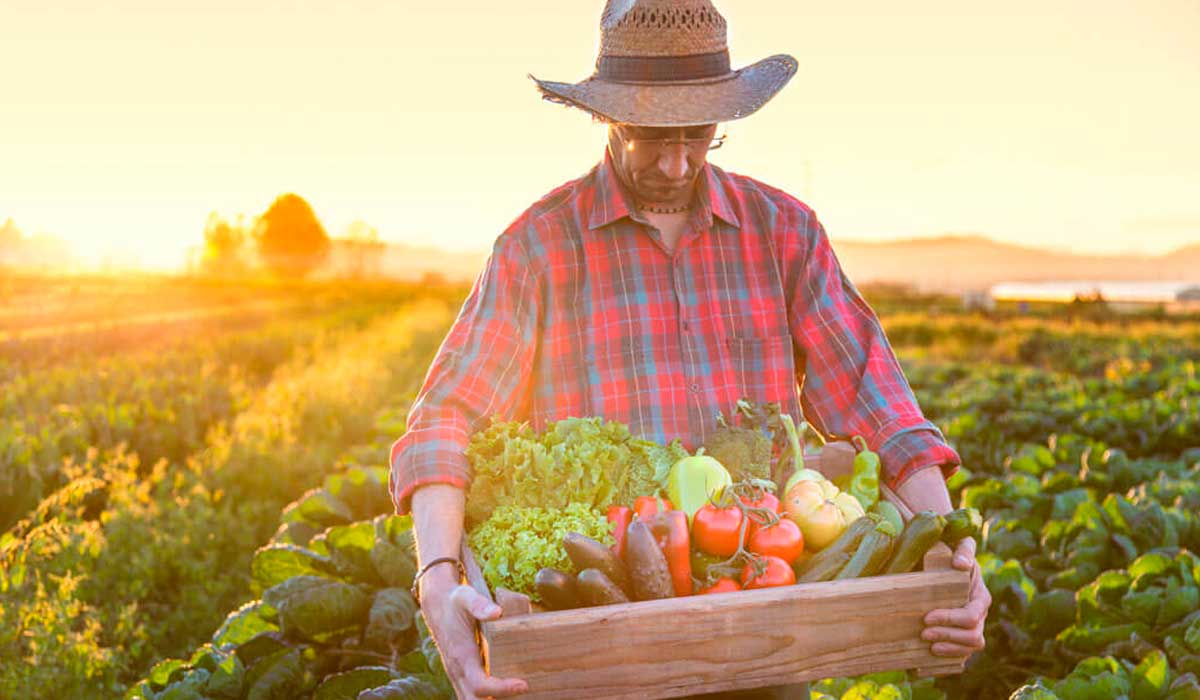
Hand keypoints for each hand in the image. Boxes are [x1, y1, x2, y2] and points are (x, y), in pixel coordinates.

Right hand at [421, 577, 527, 698]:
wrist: (437, 603)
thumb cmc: (455, 600)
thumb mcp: (466, 596)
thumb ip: (480, 605)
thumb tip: (497, 612)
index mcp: (462, 655)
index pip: (480, 685)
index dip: (501, 689)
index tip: (523, 684)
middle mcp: (457, 670)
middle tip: (525, 691)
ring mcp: (457, 674)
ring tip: (517, 694)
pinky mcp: (460, 674)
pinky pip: (470, 695)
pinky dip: (486, 699)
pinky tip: (505, 694)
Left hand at [921, 537, 990, 656]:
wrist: (946, 569)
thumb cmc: (953, 557)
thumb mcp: (960, 549)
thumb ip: (964, 550)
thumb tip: (960, 564)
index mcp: (981, 598)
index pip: (971, 616)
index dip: (951, 620)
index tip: (927, 617)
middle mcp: (980, 617)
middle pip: (972, 636)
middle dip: (948, 636)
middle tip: (923, 633)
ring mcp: (973, 629)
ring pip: (970, 649)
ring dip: (950, 650)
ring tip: (929, 646)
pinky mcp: (963, 639)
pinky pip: (962, 656)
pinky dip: (949, 660)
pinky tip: (931, 658)